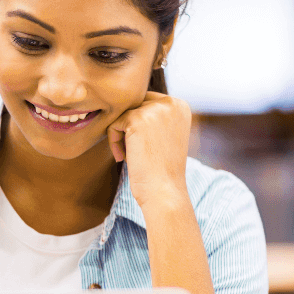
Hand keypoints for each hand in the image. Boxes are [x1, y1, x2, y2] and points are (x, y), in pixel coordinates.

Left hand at [105, 92, 192, 208]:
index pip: (147, 103)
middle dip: (129, 128)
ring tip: (131, 156)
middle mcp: (171, 103)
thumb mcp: (166, 135)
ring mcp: (155, 109)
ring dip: (121, 136)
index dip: (139, 126)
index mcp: (180, 105)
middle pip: (134, 106)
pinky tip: (124, 158)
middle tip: (135, 152)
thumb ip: (155, 116)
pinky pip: (113, 124)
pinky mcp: (137, 118)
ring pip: (122, 115)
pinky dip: (114, 142)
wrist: (163, 190)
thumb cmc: (161, 168)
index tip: (145, 147)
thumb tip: (131, 105)